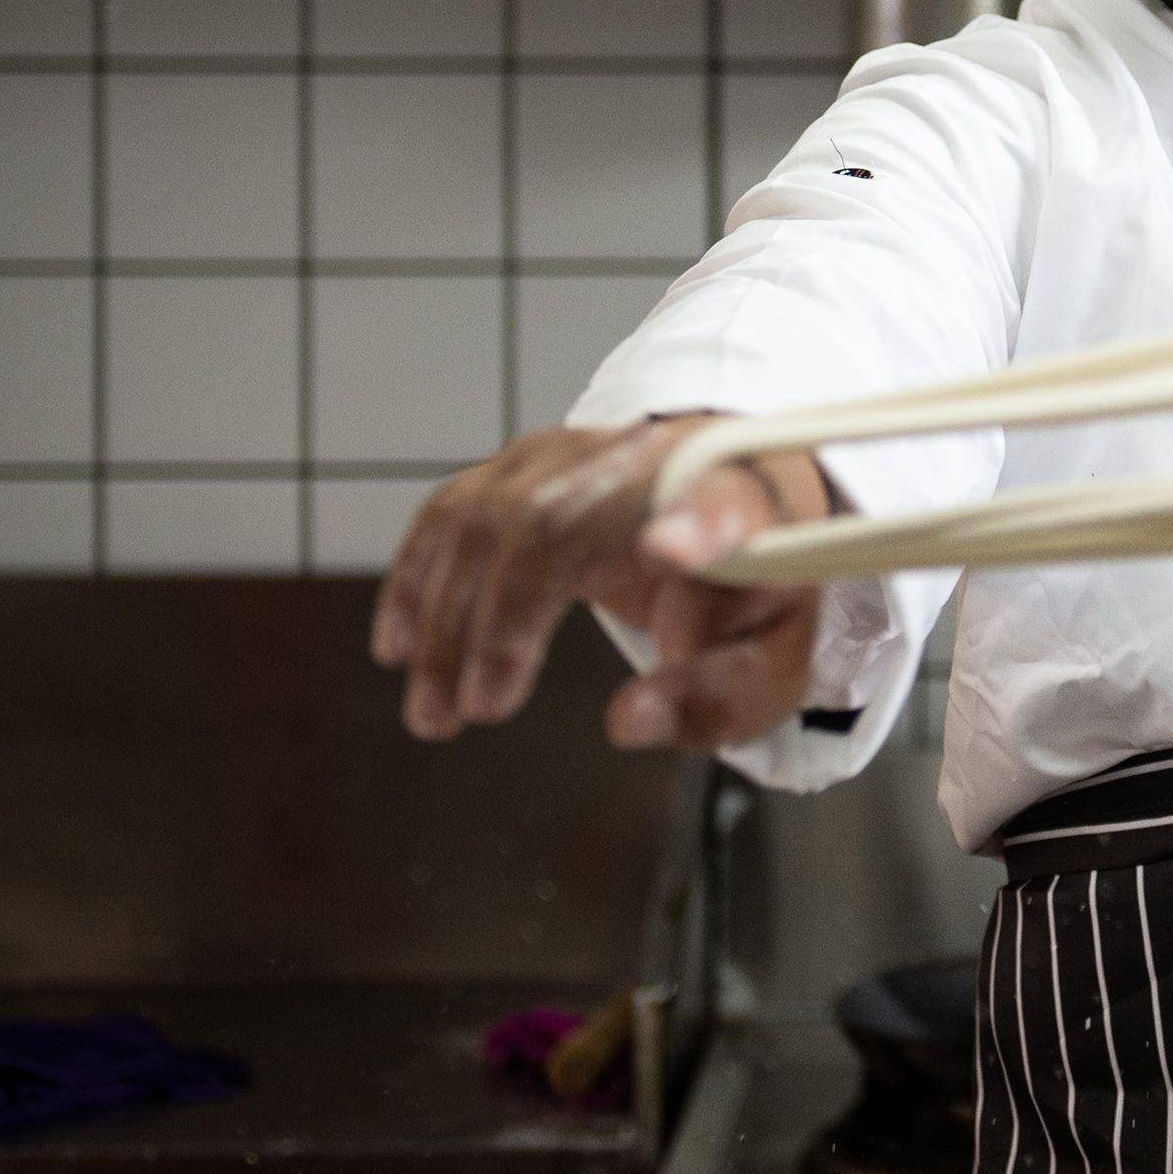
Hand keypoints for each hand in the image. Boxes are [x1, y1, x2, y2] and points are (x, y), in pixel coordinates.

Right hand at [369, 417, 831, 752]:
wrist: (737, 501)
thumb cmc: (756, 584)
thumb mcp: (774, 656)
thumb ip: (721, 695)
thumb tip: (627, 723)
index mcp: (738, 496)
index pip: (727, 497)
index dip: (703, 519)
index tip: (672, 547)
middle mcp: (652, 454)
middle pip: (554, 518)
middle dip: (498, 619)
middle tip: (472, 714)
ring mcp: (579, 450)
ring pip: (485, 517)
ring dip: (443, 619)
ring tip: (435, 715)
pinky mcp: (527, 462)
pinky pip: (454, 511)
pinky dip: (417, 576)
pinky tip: (398, 648)